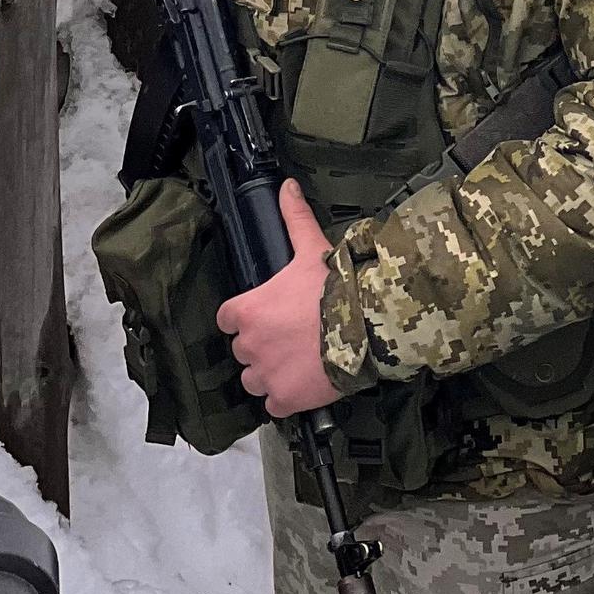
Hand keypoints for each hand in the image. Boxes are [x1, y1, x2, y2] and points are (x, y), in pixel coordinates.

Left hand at [216, 181, 340, 416]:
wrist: (367, 327)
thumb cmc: (336, 288)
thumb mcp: (312, 247)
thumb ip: (293, 218)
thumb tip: (286, 186)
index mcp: (246, 310)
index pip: (226, 319)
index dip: (243, 318)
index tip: (263, 317)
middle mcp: (248, 344)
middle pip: (241, 351)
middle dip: (260, 347)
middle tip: (289, 338)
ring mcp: (265, 375)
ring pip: (253, 381)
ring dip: (268, 375)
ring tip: (295, 363)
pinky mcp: (285, 400)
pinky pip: (273, 406)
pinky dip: (285, 399)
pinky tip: (304, 384)